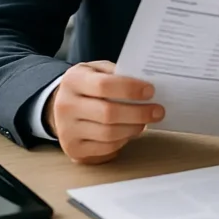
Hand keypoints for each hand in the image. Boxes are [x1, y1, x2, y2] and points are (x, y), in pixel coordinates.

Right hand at [46, 60, 164, 163]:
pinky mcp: (74, 149)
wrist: (60, 106)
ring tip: (145, 122)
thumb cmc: (87, 85)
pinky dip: (123, 141)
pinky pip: (105, 148)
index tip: (150, 91)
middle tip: (158, 111)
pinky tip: (129, 132)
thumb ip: (118, 73)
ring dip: (133, 128)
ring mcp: (67, 130)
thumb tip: (146, 85)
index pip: (103, 85)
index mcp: (73, 81)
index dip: (130, 89)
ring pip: (108, 134)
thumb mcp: (97, 70)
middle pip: (108, 113)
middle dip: (139, 113)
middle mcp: (65, 106)